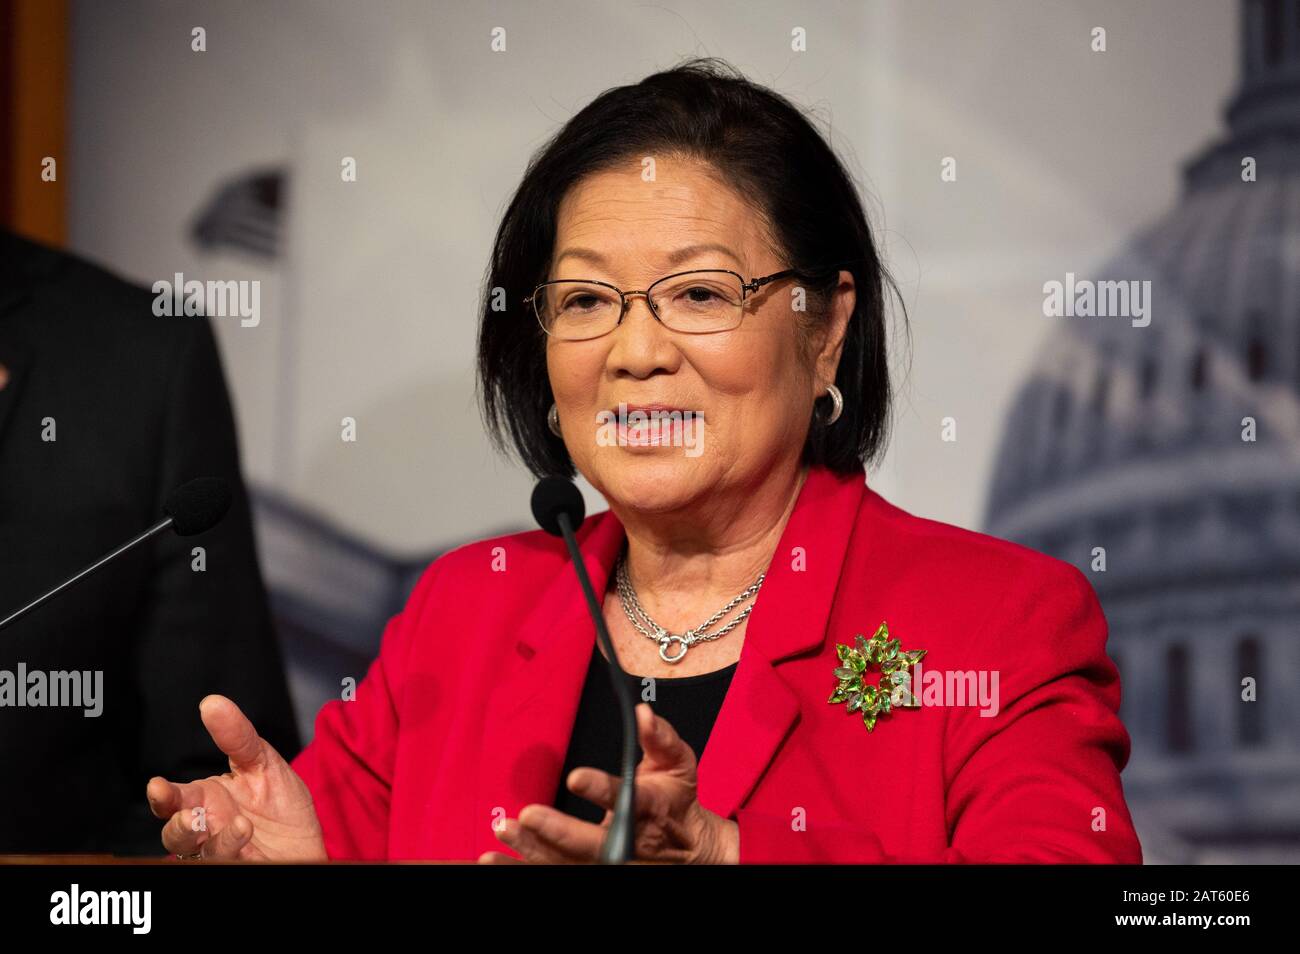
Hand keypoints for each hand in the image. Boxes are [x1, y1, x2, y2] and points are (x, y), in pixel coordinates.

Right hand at [146, 694, 326, 860]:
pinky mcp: (236, 867)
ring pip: (195, 853)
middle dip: (177, 825)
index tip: (156, 786)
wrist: (308, 843)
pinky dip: (232, 848)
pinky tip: (246, 832)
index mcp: (204, 800)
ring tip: (240, 823)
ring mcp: (219, 852)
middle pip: (175, 833)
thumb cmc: (280, 805)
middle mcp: (205, 829)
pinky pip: (223, 862)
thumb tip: (212, 702)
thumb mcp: (262, 762)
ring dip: (215, 841)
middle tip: (190, 815)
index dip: (162, 795)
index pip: (173, 799)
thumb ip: (236, 737)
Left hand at [479, 703, 738, 863]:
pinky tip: (496, 858)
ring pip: (570, 864)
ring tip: (504, 831)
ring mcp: (612, 862)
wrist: (690, 848)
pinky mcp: (593, 870)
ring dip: (534, 850)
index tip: (576, 777)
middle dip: (560, 831)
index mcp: (651, 809)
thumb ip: (660, 738)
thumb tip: (642, 713)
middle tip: (528, 814)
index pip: (627, 800)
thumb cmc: (676, 799)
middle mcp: (631, 843)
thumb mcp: (677, 763)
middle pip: (594, 844)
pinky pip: (557, 873)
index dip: (602, 789)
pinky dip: (527, 865)